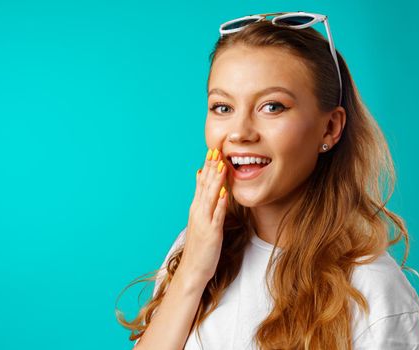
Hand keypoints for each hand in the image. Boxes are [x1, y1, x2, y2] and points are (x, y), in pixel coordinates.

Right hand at [178, 147, 228, 285]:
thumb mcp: (200, 221)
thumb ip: (202, 203)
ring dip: (216, 180)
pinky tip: (226, 193)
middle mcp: (198, 211)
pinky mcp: (212, 232)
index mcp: (196, 208)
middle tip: (216, 149)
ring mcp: (204, 221)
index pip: (201, 182)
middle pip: (205, 185)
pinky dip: (221, 203)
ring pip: (211, 196)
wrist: (192, 269)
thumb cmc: (199, 246)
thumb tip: (202, 187)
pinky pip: (217, 215)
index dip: (207, 166)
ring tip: (222, 165)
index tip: (213, 151)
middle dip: (211, 167)